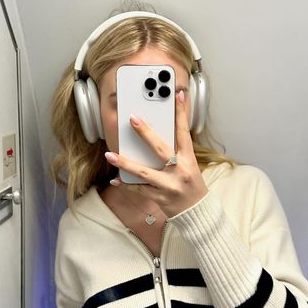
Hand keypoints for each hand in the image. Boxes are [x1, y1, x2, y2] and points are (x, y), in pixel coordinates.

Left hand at [104, 91, 207, 216]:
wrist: (197, 212)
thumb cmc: (191, 185)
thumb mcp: (189, 165)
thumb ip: (176, 151)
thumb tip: (154, 136)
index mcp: (188, 159)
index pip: (184, 133)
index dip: (181, 114)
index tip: (178, 96)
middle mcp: (179, 171)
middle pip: (160, 149)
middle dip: (145, 133)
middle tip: (132, 119)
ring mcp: (169, 185)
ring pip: (144, 173)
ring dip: (125, 163)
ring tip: (111, 155)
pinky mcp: (160, 198)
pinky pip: (139, 190)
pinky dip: (126, 185)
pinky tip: (115, 179)